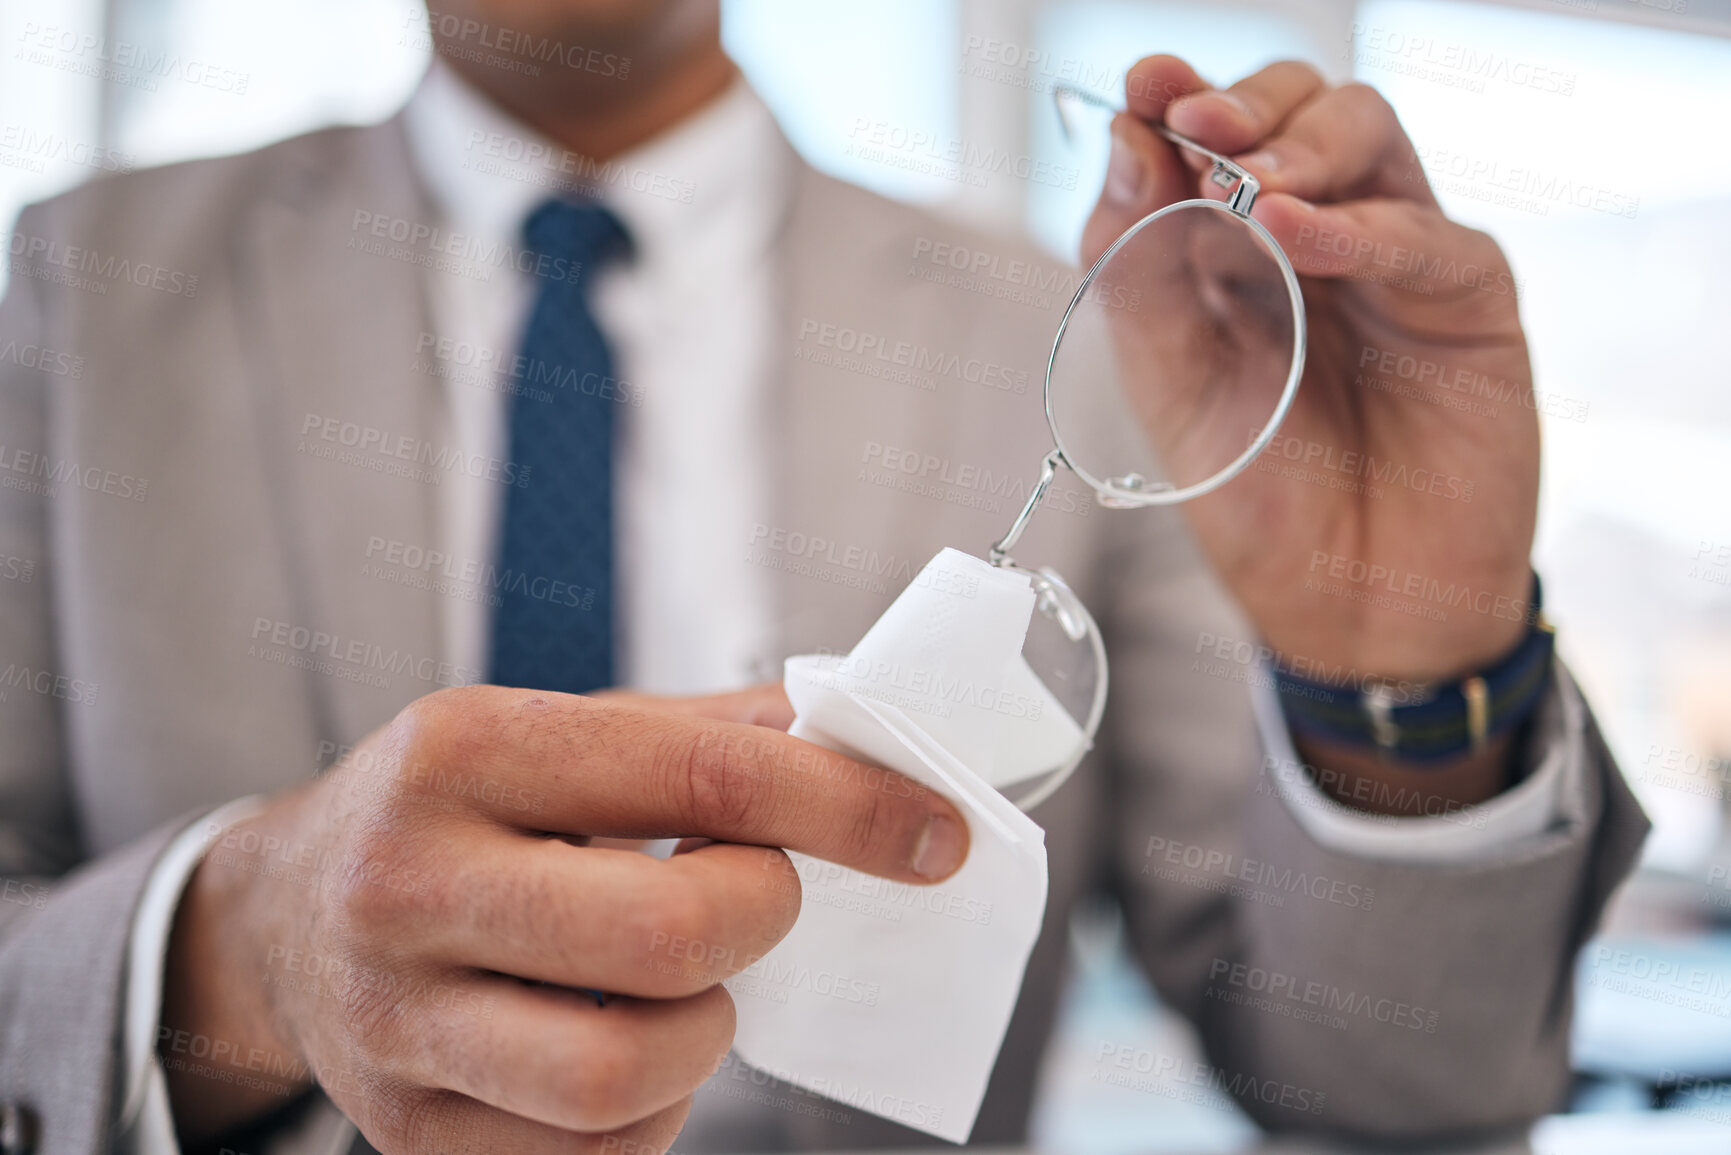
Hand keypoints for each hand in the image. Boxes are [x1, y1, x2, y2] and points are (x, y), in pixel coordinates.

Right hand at [160, 683, 966, 1152]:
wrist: (283, 914)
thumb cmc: (457, 809)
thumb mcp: (552, 732)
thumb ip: (702, 734)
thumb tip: (862, 740)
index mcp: (464, 749)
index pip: (701, 773)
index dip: (847, 806)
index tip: (937, 833)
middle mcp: (409, 882)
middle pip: (668, 937)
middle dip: (762, 919)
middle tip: (760, 898)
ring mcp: (396, 1023)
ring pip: (627, 1073)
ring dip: (706, 1032)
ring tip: (682, 984)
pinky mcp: (404, 1132)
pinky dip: (654, 1108)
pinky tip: (625, 1043)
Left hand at [1084, 56, 1536, 682]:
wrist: (1345, 608)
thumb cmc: (1261, 501)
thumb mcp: (1169, 388)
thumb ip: (1138, 270)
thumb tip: (1125, 141)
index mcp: (1235, 250)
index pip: (1215, 139)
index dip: (1180, 99)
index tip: (1144, 85)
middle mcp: (1318, 237)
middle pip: (1300, 108)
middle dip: (1244, 103)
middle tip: (1192, 119)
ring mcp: (1395, 261)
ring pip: (1370, 137)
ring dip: (1300, 145)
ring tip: (1242, 185)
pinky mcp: (1465, 302)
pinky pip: (1425, 235)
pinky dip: (1356, 228)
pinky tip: (1297, 233)